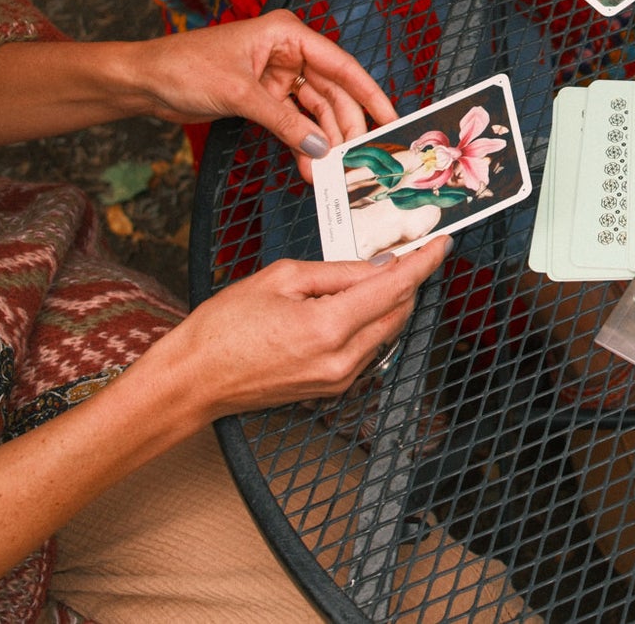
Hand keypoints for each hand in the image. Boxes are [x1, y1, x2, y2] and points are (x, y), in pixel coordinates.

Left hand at [127, 10, 396, 173]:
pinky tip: (309, 165)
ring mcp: (278, 77)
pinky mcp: (265, 98)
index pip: (342, 65)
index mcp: (289, 34)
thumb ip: (283, 121)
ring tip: (328, 172)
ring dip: (322, 142)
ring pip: (315, 112)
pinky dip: (301, 143)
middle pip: (332, 93)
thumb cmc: (185, 66)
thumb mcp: (239, 93)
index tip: (392, 118)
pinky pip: (294, 123)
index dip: (370, 93)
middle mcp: (290, 52)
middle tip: (355, 159)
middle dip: (343, 127)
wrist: (145, 81)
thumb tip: (320, 146)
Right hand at [139, 236, 453, 423]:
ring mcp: (338, 379)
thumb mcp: (281, 278)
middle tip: (411, 250)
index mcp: (328, 327)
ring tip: (381, 273)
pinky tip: (358, 303)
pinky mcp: (331, 389)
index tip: (441, 244)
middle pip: (398, 312)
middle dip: (410, 280)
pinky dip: (372, 323)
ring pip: (386, 331)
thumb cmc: (223, 328)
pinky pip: (368, 349)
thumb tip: (379, 265)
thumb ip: (338, 271)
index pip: (395, 288)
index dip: (423, 263)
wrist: (193, 380)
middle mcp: (341, 359)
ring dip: (392, 301)